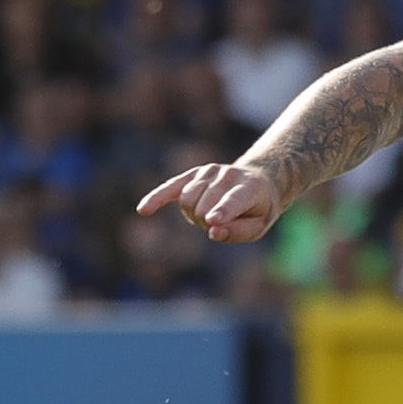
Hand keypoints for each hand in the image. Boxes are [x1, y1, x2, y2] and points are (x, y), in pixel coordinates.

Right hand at [137, 161, 283, 245]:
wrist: (257, 182)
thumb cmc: (257, 210)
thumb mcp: (258, 226)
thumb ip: (239, 232)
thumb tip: (213, 231)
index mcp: (250, 188)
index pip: (233, 201)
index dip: (222, 211)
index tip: (213, 220)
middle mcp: (228, 175)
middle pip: (205, 206)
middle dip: (206, 222)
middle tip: (219, 223)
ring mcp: (209, 171)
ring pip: (187, 200)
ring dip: (193, 216)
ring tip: (209, 216)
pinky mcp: (193, 174)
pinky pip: (170, 187)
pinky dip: (157, 198)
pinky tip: (143, 210)